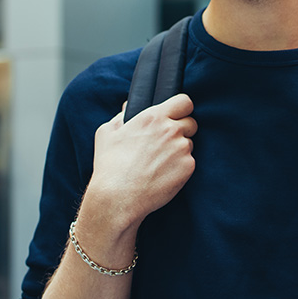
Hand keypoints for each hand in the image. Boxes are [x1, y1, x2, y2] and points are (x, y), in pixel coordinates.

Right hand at [86, 93, 197, 230]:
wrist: (119, 197)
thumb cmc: (110, 165)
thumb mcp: (107, 133)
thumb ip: (121, 116)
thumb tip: (128, 108)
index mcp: (154, 117)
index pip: (184, 101)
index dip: (181, 108)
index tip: (177, 114)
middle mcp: (171, 130)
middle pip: (191, 122)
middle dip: (182, 129)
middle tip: (166, 141)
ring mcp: (182, 149)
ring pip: (189, 144)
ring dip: (179, 149)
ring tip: (159, 162)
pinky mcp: (188, 168)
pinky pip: (189, 162)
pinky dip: (179, 167)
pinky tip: (162, 174)